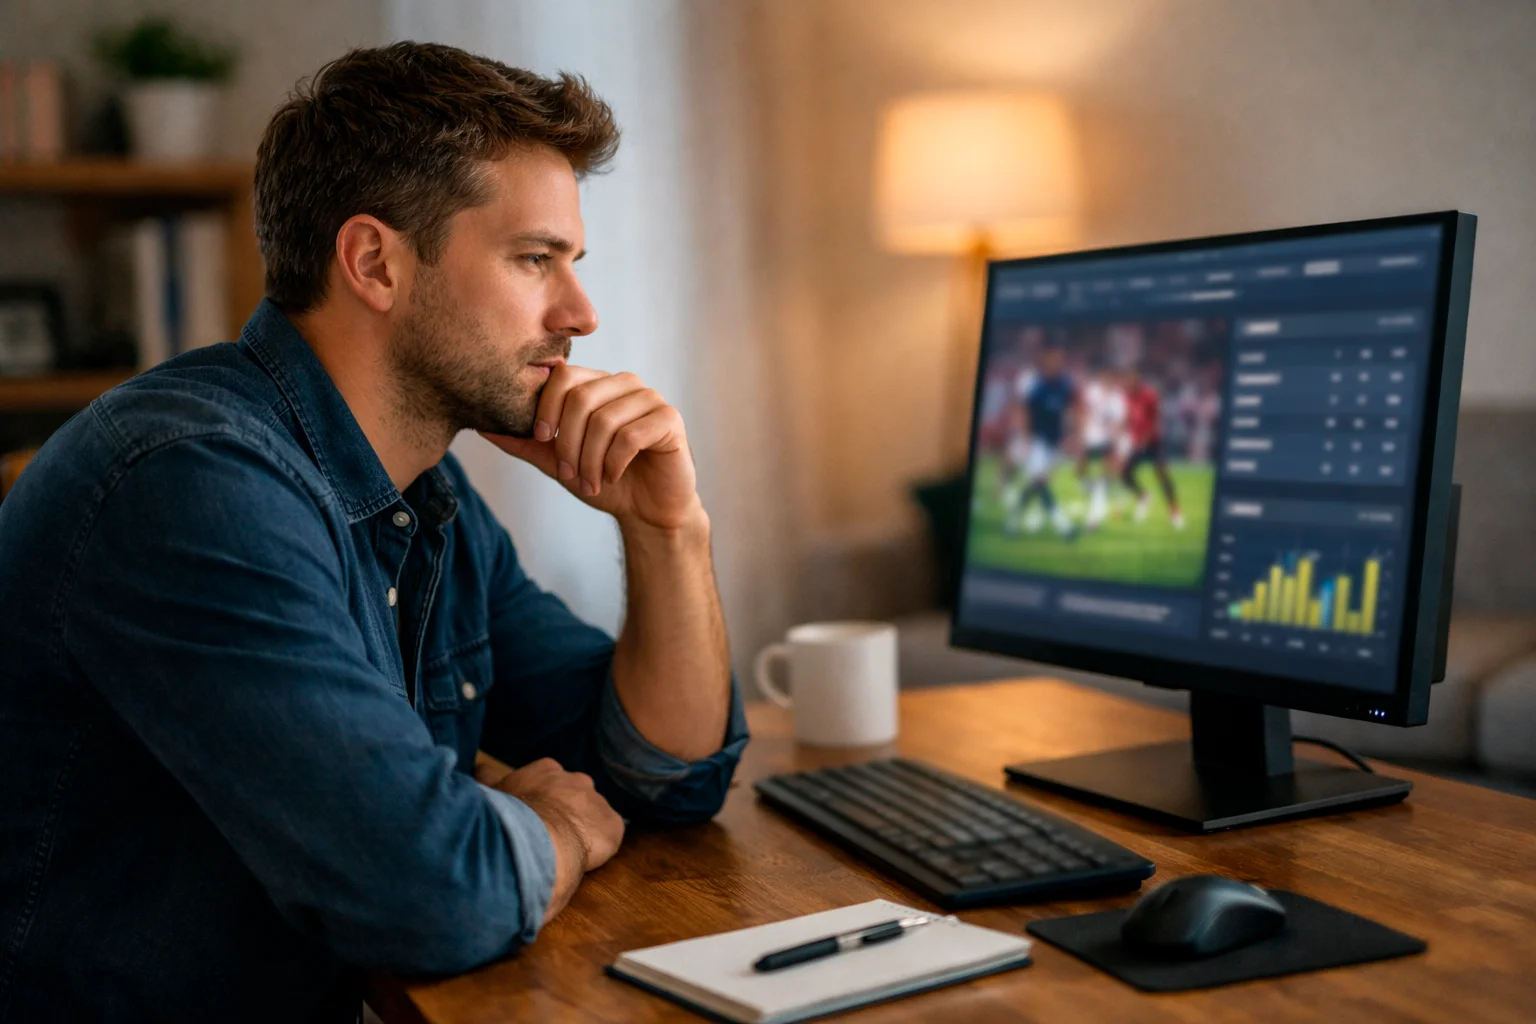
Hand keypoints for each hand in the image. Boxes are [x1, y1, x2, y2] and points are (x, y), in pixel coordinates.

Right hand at [475, 757, 624, 922]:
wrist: (540, 840)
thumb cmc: (511, 816)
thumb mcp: (493, 792)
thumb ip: (489, 779)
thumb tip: (479, 766)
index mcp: (547, 770)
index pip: (546, 779)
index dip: (539, 797)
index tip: (533, 813)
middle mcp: (576, 779)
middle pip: (572, 794)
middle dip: (563, 810)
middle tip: (549, 834)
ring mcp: (597, 801)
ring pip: (592, 814)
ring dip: (581, 828)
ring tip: (567, 849)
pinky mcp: (613, 825)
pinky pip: (608, 834)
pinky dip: (599, 845)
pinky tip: (585, 858)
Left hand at [480, 366, 702, 531]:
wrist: (647, 510)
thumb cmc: (605, 480)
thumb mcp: (558, 462)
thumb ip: (527, 442)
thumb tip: (483, 426)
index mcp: (598, 385)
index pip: (564, 377)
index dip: (547, 407)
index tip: (541, 439)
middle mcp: (625, 384)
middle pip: (582, 397)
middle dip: (568, 442)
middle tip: (568, 473)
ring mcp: (650, 400)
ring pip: (605, 420)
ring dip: (591, 459)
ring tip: (591, 482)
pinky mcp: (669, 421)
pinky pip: (632, 435)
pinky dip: (614, 463)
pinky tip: (613, 477)